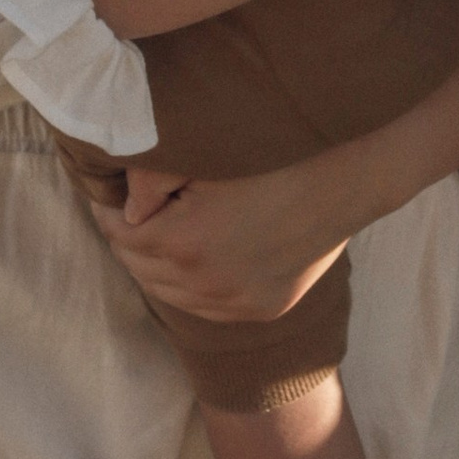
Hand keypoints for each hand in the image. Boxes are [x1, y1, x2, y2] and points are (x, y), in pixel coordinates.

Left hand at [82, 167, 350, 329]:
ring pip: (170, 292)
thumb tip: (122, 206)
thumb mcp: (206, 152)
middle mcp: (209, 284)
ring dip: (157, 265)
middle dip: (128, 238)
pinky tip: (195, 256)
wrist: (351, 173)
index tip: (107, 192)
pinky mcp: (263, 307)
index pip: (120, 233)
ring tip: (158, 231)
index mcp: (186, 242)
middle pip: (141, 267)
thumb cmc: (276, 151)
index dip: (108, 209)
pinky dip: (191, 284)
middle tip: (125, 210)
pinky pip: (207, 305)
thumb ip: (150, 178)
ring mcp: (238, 302)